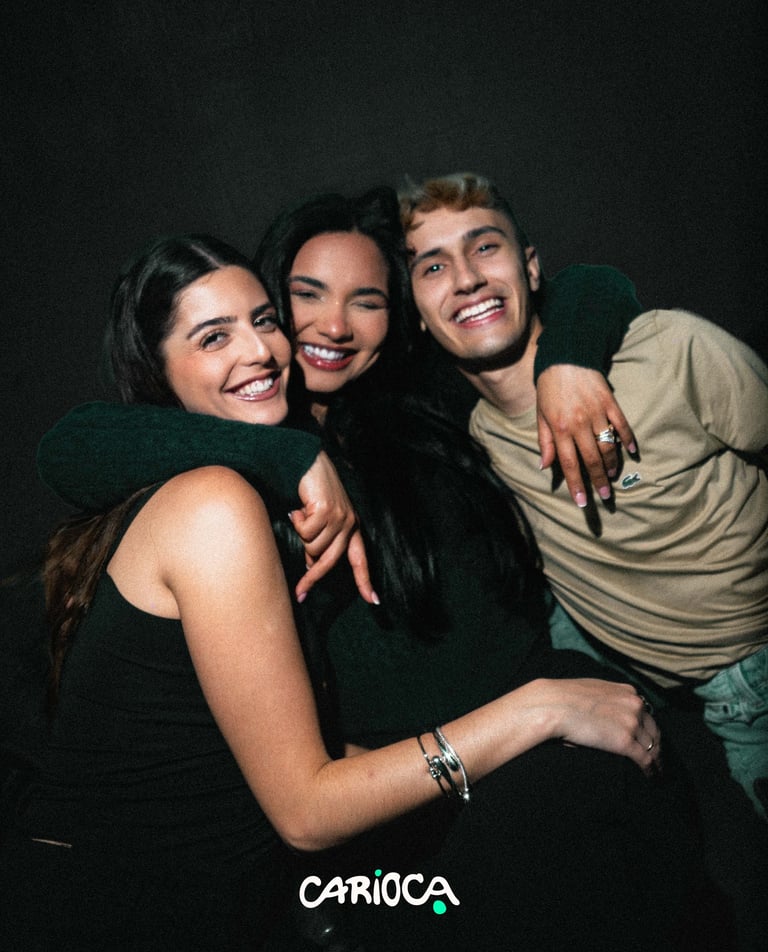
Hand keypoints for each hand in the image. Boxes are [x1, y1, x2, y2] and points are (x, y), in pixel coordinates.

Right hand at [290, 451, 376, 604]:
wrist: (310, 462)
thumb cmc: (313, 491)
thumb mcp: (320, 519)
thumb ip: (320, 540)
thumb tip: (311, 564)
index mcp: (352, 527)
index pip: (360, 559)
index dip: (365, 581)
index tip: (373, 601)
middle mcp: (349, 523)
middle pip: (330, 561)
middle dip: (312, 579)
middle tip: (300, 593)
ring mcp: (340, 517)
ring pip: (313, 547)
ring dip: (301, 535)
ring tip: (300, 516)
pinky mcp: (327, 511)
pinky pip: (305, 532)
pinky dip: (297, 522)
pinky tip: (298, 509)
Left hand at [536, 365, 635, 506]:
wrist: (565, 357)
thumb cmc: (549, 388)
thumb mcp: (540, 415)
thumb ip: (545, 442)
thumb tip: (545, 467)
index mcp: (560, 428)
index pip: (569, 463)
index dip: (576, 484)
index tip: (582, 502)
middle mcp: (579, 423)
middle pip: (591, 459)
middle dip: (598, 481)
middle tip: (605, 497)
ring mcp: (596, 413)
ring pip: (608, 445)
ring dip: (611, 464)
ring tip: (612, 478)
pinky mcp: (610, 402)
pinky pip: (621, 424)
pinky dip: (627, 439)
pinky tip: (631, 452)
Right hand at [537, 677, 660, 775]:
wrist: (553, 705)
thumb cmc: (563, 698)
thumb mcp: (591, 690)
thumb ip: (606, 700)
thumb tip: (604, 715)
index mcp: (626, 692)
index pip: (645, 713)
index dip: (648, 728)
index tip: (649, 738)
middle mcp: (634, 705)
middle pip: (653, 730)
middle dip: (656, 745)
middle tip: (658, 758)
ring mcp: (631, 723)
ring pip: (653, 746)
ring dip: (656, 760)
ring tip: (657, 771)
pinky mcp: (625, 741)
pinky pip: (645, 759)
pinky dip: (651, 770)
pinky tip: (651, 777)